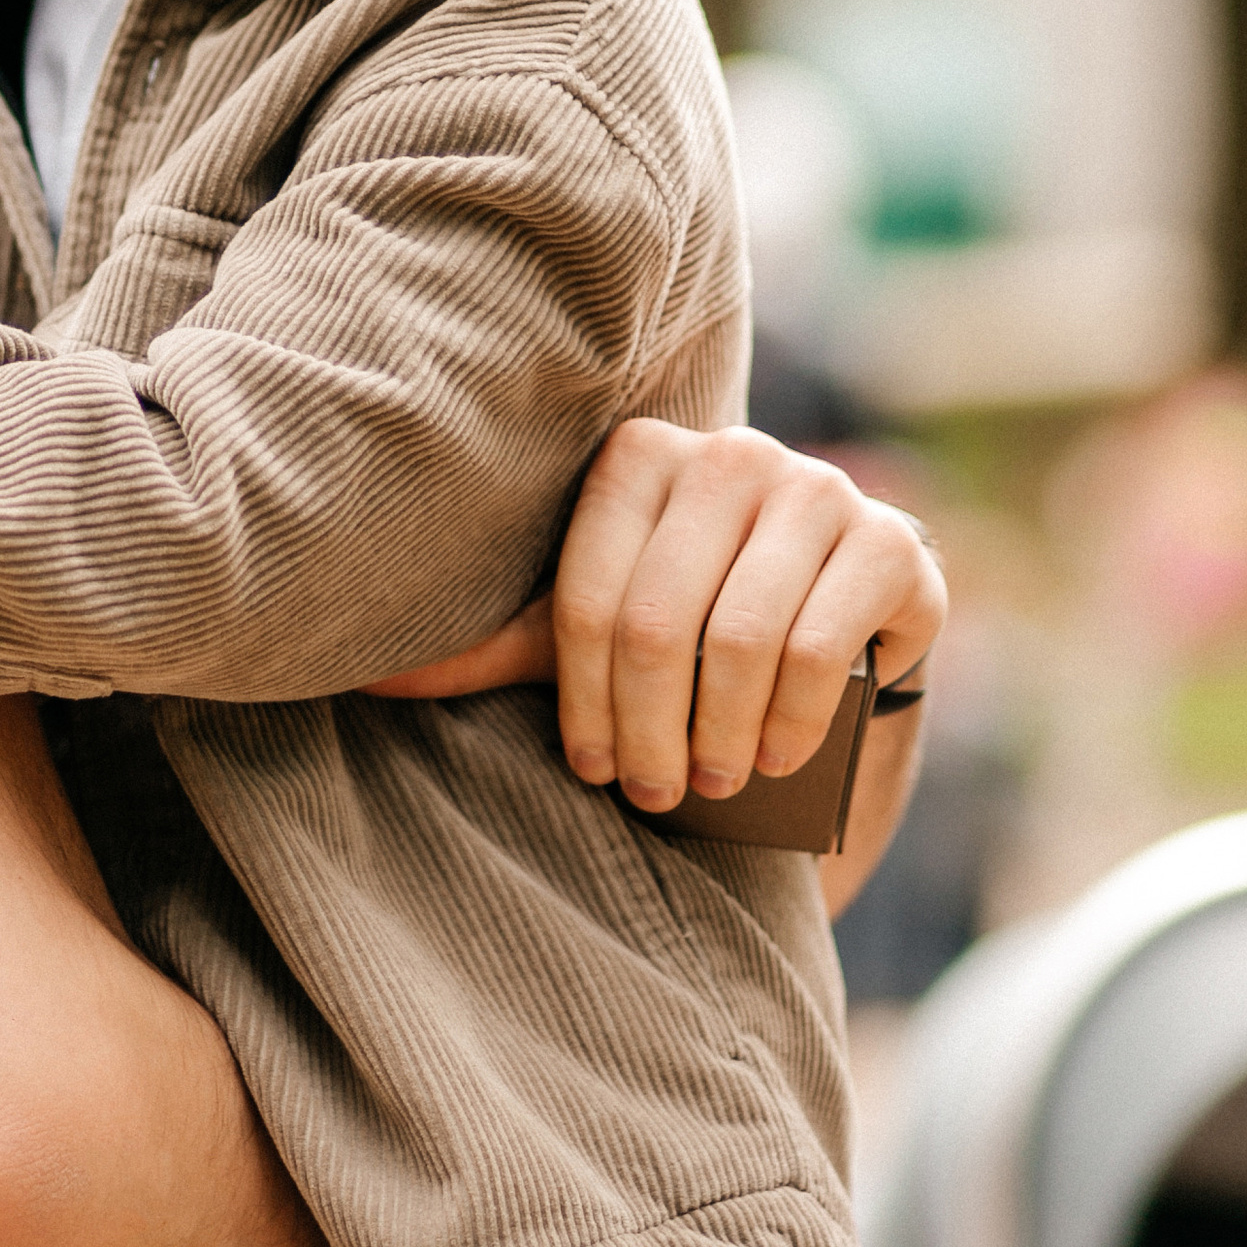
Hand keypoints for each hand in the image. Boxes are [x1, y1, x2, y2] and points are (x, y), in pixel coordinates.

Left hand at [367, 421, 943, 806]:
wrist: (829, 643)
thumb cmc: (681, 637)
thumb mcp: (579, 639)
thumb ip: (488, 643)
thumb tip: (352, 669)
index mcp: (639, 455)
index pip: (585, 596)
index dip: (582, 703)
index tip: (592, 767)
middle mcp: (732, 452)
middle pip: (655, 621)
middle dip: (647, 732)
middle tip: (651, 794)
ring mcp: (820, 490)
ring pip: (738, 639)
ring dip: (717, 736)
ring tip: (709, 781)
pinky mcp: (894, 545)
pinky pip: (821, 646)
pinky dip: (789, 720)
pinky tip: (774, 755)